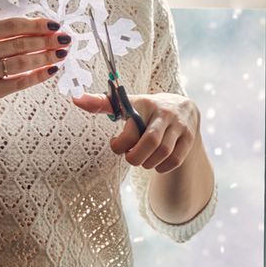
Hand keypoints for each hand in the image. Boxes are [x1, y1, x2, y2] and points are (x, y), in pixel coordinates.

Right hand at [0, 17, 69, 119]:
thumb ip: (2, 35)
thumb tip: (40, 26)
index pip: (12, 25)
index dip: (36, 24)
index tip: (56, 25)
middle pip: (20, 44)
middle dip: (47, 41)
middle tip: (66, 39)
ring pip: (22, 62)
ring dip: (46, 57)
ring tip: (62, 54)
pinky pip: (20, 82)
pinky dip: (39, 75)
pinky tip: (52, 70)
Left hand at [73, 91, 200, 172]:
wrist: (184, 108)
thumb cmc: (147, 110)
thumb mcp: (128, 104)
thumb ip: (102, 103)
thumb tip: (75, 99)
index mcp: (145, 103)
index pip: (131, 125)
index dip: (120, 143)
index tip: (114, 144)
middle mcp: (164, 113)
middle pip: (151, 141)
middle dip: (136, 157)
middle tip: (129, 157)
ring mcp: (179, 126)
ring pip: (164, 152)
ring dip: (148, 163)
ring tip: (142, 160)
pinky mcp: (189, 138)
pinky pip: (175, 160)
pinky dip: (162, 167)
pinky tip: (155, 164)